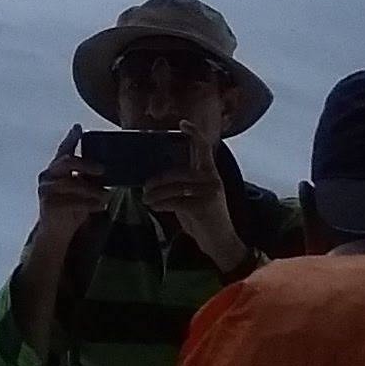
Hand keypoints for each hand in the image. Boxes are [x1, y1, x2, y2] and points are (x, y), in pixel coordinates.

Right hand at [32, 130, 107, 251]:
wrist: (56, 232)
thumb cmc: (71, 207)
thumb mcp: (81, 189)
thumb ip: (88, 177)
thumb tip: (108, 168)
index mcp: (56, 169)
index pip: (63, 149)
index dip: (70, 138)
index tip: (79, 127)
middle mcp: (47, 176)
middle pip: (66, 162)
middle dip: (85, 164)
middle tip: (102, 170)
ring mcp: (45, 190)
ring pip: (71, 183)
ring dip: (91, 189)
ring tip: (107, 195)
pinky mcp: (48, 205)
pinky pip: (71, 201)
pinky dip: (88, 204)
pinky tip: (100, 206)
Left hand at [144, 145, 247, 275]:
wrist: (220, 242)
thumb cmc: (204, 219)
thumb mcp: (196, 197)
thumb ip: (184, 184)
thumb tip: (158, 177)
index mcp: (211, 173)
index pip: (204, 148)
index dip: (194, 133)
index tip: (182, 123)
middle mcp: (212, 179)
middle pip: (178, 172)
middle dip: (158, 180)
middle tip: (145, 187)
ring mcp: (208, 192)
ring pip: (174, 187)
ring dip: (155, 194)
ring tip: (146, 198)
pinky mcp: (203, 206)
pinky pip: (175, 201)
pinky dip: (161, 203)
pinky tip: (154, 206)